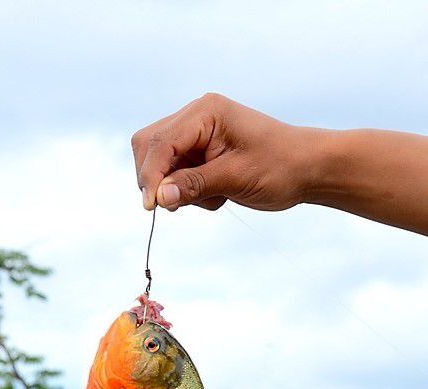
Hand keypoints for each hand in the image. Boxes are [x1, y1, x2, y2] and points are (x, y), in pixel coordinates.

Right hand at [131, 93, 314, 211]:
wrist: (307, 168)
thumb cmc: (279, 167)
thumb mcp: (236, 178)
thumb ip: (194, 185)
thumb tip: (159, 198)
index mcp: (206, 112)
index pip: (160, 143)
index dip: (151, 176)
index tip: (151, 207)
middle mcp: (196, 116)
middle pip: (150, 146)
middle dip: (157, 179)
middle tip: (178, 205)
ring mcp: (197, 133)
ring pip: (160, 162)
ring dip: (175, 186)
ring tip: (214, 196)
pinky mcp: (200, 150)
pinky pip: (176, 172)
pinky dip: (188, 190)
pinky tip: (217, 194)